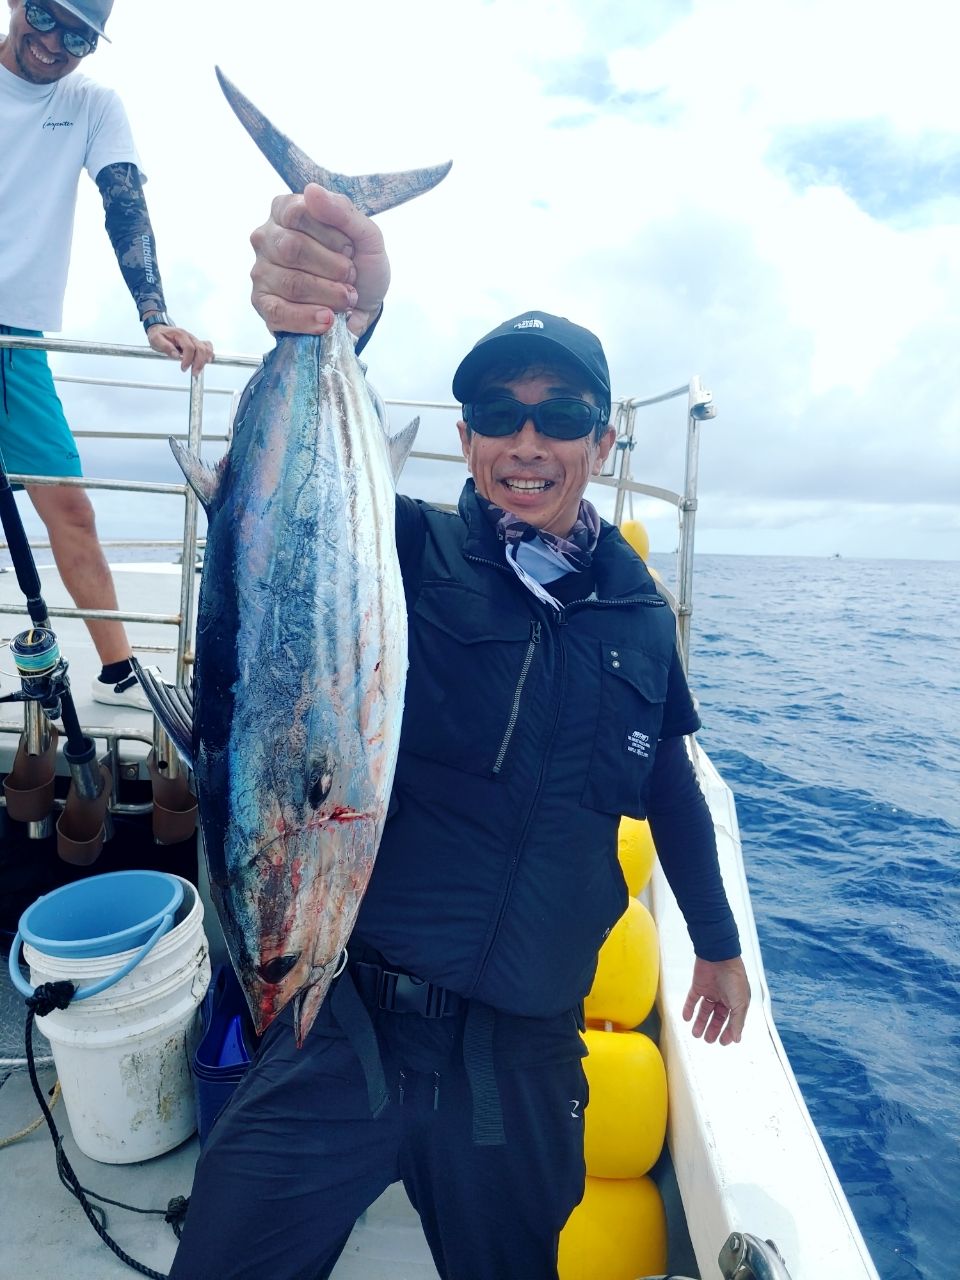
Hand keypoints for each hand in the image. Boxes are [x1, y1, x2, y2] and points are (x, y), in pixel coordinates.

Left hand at [146, 324, 213, 375]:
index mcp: (180, 335)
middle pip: (201, 349)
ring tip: (198, 369)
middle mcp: (189, 336)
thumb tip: (175, 355)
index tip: (183, 368)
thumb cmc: (158, 335)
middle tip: (194, 372)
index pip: (189, 347)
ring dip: (204, 360)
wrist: (160, 330)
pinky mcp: (197, 342)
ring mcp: (194, 339)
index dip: (188, 360)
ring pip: (206, 349)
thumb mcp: (156, 340)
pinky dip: (209, 354)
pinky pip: (208, 346)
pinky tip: (205, 362)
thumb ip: (165, 347)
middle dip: (199, 363)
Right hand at [249, 183, 389, 337]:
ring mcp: (261, 271)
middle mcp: (266, 237)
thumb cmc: (360, 264)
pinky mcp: (262, 305)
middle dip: (333, 268)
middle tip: (351, 277)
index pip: (299, 212)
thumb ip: (343, 211)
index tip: (350, 250)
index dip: (331, 236)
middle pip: (292, 248)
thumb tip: (312, 190)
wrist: (363, 305)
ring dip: (329, 295)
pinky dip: (309, 319)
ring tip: (346, 299)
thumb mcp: (366, 236)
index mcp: (286, 211)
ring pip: (291, 283)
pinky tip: (328, 320)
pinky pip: (279, 312)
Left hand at [682, 956, 750, 1045]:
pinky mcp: (698, 986)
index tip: (723, 1042)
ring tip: (696, 1034)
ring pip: (704, 1010)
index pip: (731, 1020)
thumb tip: (737, 1039)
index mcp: (736, 1001)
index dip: (727, 1031)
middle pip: (717, 1017)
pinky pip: (692, 999)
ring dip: (700, 1022)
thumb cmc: (734, 978)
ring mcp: (710, 991)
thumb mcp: (740, 1003)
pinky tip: (686, 1018)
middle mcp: (723, 997)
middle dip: (713, 1029)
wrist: (719, 956)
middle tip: (707, 1040)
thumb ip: (737, 1021)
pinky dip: (689, 1009)